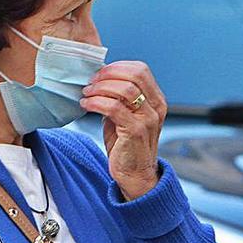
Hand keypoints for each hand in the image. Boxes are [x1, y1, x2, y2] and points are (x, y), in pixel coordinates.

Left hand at [79, 60, 167, 200]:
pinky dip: (96, 103)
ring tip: (86, 94)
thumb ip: (119, 98)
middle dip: (108, 74)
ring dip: (100, 88)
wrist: (135, 175)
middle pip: (134, 75)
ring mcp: (148, 119)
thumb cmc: (127, 146)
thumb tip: (99, 80)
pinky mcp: (135, 131)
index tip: (99, 74)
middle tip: (90, 82)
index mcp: (156, 100)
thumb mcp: (126, 116)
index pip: (140, 69)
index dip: (117, 67)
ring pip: (124, 89)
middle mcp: (156, 107)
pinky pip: (113, 108)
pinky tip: (86, 106)